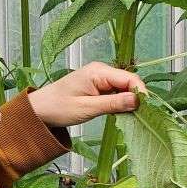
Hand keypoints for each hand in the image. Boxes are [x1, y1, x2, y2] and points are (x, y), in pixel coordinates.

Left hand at [27, 61, 146, 127]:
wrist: (39, 109)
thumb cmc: (58, 107)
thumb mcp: (87, 108)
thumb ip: (113, 104)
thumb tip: (138, 100)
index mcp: (98, 71)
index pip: (130, 78)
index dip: (141, 93)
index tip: (147, 110)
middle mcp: (101, 71)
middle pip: (129, 82)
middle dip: (136, 98)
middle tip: (141, 117)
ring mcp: (100, 78)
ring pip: (124, 88)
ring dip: (129, 101)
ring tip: (131, 117)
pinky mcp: (98, 86)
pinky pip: (116, 92)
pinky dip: (120, 102)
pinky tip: (121, 114)